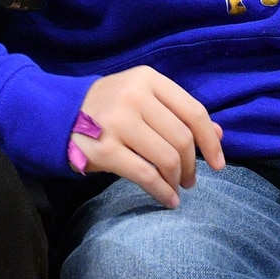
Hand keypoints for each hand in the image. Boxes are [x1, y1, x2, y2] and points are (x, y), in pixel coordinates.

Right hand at [70, 68, 223, 208]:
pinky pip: (146, 176)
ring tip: (175, 187)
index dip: (210, 141)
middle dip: (192, 166)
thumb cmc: (109, 106)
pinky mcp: (104, 148)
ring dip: (177, 180)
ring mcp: (117, 121)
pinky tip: (167, 199)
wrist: (59, 113)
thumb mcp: (142, 97)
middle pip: (182, 139)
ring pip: (167, 158)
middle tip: (190, 179)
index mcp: (146, 79)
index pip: (194, 111)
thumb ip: (178, 112)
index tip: (218, 163)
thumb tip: (220, 134)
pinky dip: (162, 192)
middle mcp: (133, 96)